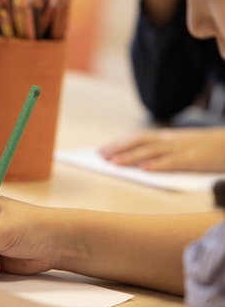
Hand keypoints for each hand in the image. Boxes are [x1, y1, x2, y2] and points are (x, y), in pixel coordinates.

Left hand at [100, 128, 224, 171]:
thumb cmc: (205, 149)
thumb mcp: (180, 147)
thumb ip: (160, 154)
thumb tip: (137, 165)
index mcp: (166, 137)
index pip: (137, 137)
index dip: (118, 143)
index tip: (101, 150)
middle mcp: (170, 140)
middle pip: (139, 141)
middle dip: (118, 148)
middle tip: (101, 157)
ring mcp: (181, 149)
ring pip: (151, 151)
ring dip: (131, 157)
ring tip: (115, 163)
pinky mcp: (193, 160)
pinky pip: (173, 162)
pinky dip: (158, 165)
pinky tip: (145, 170)